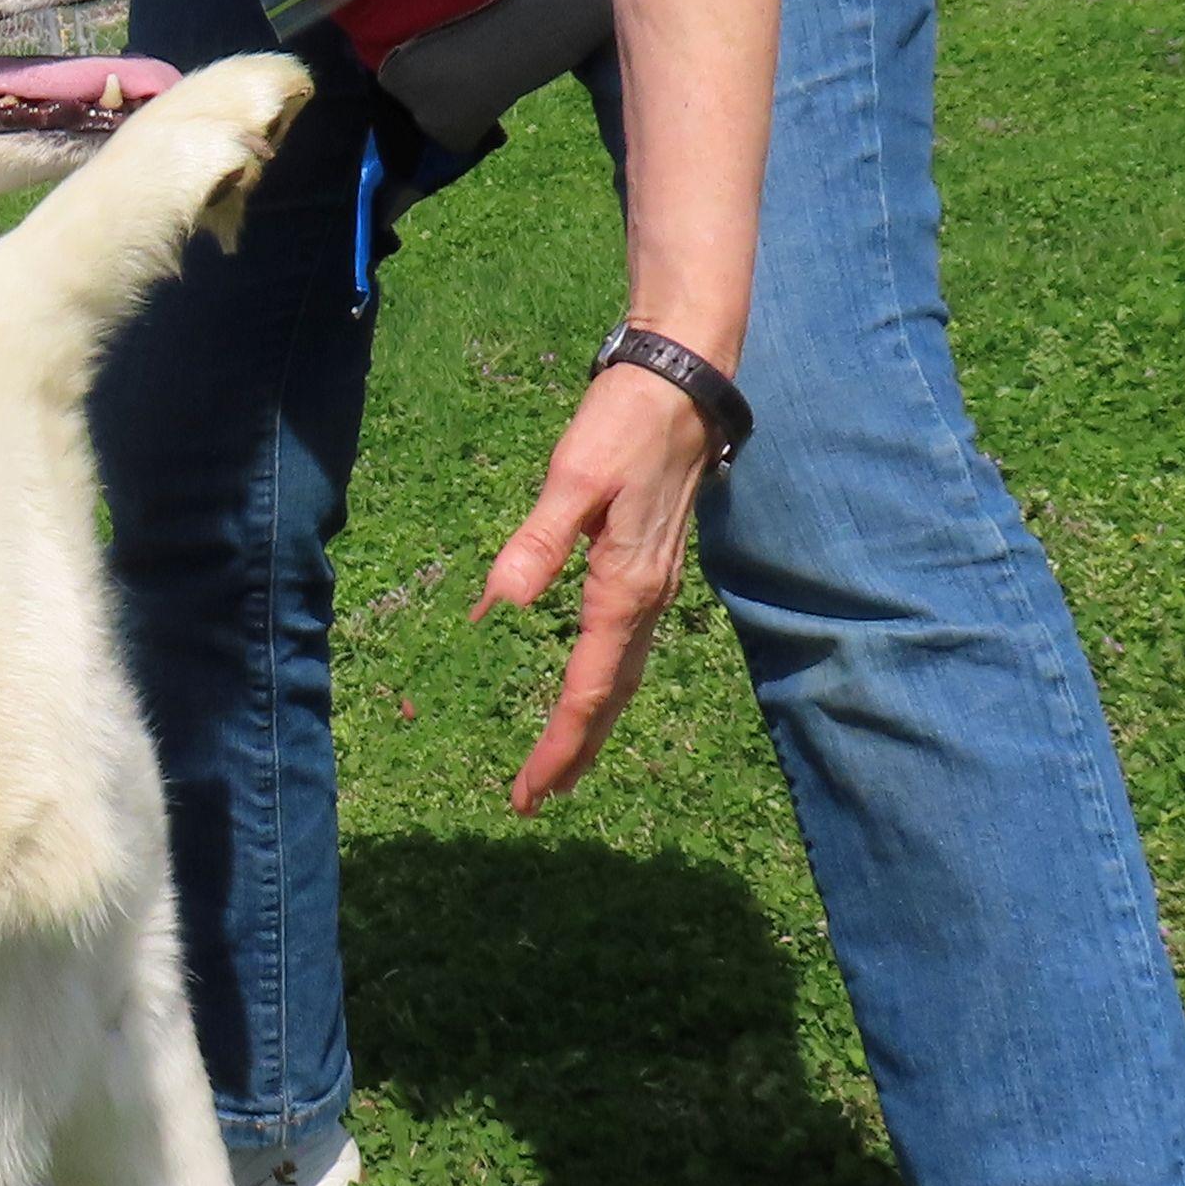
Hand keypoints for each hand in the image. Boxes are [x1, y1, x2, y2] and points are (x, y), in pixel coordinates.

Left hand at [469, 362, 718, 812]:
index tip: (527, 790)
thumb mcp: (574, 475)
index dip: (557, 743)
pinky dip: (604, 687)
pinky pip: (625, 650)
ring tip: (558, 770)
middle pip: (608, 696)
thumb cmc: (626, 423)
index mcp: (624, 588)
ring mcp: (651, 587)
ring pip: (621, 677)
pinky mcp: (648, 569)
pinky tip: (589, 695)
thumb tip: (500, 602)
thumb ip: (539, 538)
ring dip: (590, 726)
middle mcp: (644, 600)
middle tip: (533, 801)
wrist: (684, 384)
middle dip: (573, 752)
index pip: (587, 687)